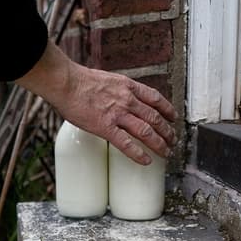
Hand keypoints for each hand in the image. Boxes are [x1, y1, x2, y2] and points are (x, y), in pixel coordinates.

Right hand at [17, 41, 176, 164]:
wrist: (67, 83)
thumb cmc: (78, 80)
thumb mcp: (106, 79)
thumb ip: (115, 89)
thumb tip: (114, 97)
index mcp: (128, 86)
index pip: (155, 99)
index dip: (167, 110)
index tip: (172, 117)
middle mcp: (128, 100)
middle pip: (155, 118)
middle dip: (167, 131)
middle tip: (173, 140)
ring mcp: (118, 115)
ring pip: (146, 132)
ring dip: (159, 144)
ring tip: (166, 152)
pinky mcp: (106, 127)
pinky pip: (126, 144)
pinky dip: (138, 153)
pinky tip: (146, 161)